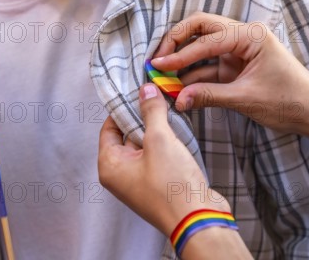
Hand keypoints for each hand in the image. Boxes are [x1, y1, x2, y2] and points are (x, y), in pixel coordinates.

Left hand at [98, 83, 229, 235]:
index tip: (137, 92)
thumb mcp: (159, 140)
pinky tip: (177, 133)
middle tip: (156, 98)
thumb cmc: (172, 185)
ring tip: (169, 111)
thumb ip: (151, 111)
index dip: (122, 108)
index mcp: (110, 166)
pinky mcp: (157, 185)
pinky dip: (165, 145)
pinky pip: (156, 158)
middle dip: (142, 118)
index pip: (108, 128)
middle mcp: (120, 175)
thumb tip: (145, 89)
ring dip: (156, 131)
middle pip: (125, 136)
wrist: (199, 219)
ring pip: (144, 146)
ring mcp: (139, 182)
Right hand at [152, 12, 308, 133]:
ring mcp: (237, 50)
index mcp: (251, 36)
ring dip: (182, 59)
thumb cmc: (290, 101)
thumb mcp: (246, 98)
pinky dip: (192, 75)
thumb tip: (177, 99)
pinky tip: (178, 86)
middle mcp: (243, 36)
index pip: (207, 40)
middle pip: (200, 27)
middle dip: (176, 42)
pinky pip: (207, 65)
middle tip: (158, 59)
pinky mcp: (234, 65)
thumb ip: (209, 96)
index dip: (180, 54)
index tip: (158, 65)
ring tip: (163, 75)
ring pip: (201, 45)